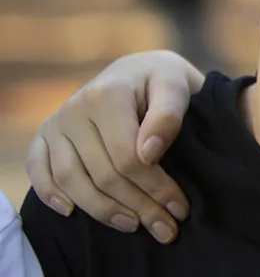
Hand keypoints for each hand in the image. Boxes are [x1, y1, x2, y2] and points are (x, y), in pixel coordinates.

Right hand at [25, 50, 203, 243]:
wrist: (137, 71)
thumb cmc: (162, 82)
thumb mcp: (176, 86)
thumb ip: (168, 115)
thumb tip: (149, 153)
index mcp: (107, 96)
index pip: (128, 157)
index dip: (156, 188)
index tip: (179, 208)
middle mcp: (75, 109)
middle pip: (103, 174)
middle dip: (138, 206)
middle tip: (166, 229)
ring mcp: (56, 124)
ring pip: (71, 180)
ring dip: (102, 211)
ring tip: (133, 225)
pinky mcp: (44, 135)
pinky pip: (38, 170)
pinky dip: (50, 194)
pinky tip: (72, 212)